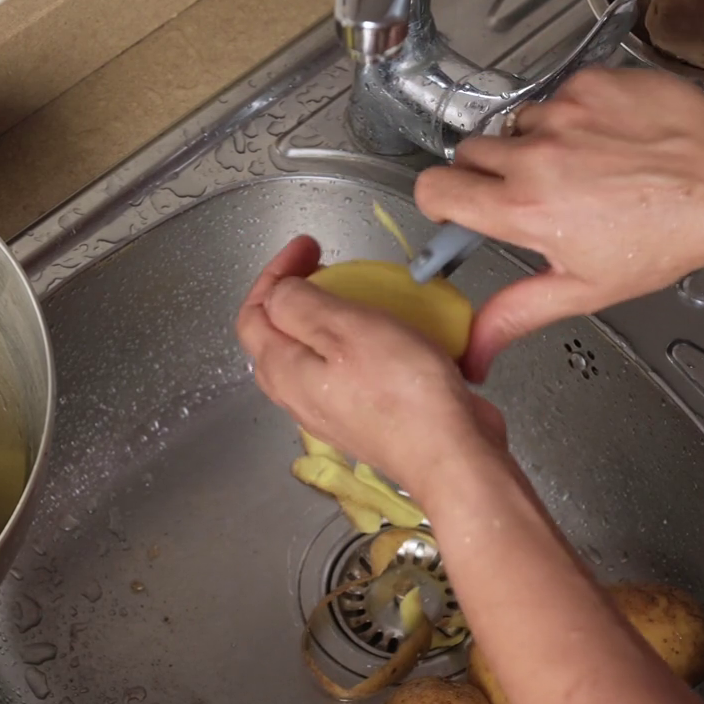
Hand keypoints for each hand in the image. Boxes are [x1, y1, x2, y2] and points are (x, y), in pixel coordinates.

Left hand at [236, 236, 507, 498]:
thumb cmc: (401, 390)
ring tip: (356, 296)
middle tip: (325, 268)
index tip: (309, 247)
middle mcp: (299, 396)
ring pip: (311, 357)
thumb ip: (299, 304)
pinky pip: (347, 373)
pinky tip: (387, 335)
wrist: (450, 456)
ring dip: (326, 320)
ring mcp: (331, 412)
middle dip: (293, 296)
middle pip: (276, 338)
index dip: (273, 274)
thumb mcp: (346, 327)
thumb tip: (278, 293)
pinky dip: (356, 345)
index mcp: (284, 371)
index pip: (252, 315)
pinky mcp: (365, 420)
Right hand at [416, 68, 703, 379]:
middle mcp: (535, 155)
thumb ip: (518, 312)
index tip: (455, 207)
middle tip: (532, 193)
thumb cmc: (666, 237)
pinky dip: (577, 115)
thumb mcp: (586, 289)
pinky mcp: (591, 82)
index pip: (435, 188)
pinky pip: (560, 95)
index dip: (439, 200)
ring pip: (518, 123)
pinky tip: (610, 140)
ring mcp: (564, 112)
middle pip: (470, 152)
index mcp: (523, 209)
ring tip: (584, 166)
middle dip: (489, 172)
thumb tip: (477, 349)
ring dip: (537, 142)